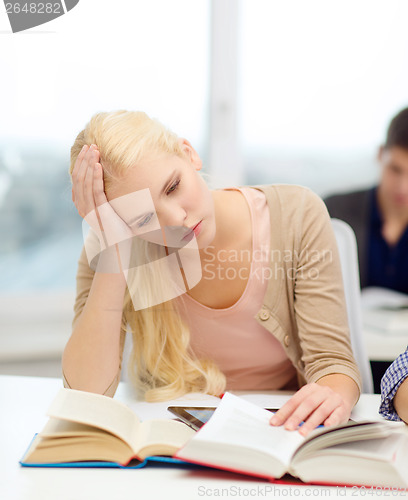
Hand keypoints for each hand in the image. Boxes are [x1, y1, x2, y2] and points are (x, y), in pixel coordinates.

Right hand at [71, 144, 132, 272]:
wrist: (118, 246)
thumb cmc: (117, 226)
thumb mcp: (108, 207)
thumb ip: (103, 195)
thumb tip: (108, 178)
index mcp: (81, 203)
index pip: (77, 178)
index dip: (81, 163)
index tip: (87, 149)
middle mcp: (81, 206)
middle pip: (79, 177)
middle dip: (84, 160)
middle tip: (91, 145)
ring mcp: (88, 209)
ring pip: (85, 182)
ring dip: (89, 164)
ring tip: (94, 151)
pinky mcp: (98, 212)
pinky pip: (95, 191)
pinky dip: (96, 177)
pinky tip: (99, 166)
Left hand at [269, 383, 351, 435]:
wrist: (341, 394)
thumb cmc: (321, 401)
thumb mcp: (309, 402)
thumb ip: (298, 410)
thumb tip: (284, 423)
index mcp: (310, 389)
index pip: (294, 400)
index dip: (284, 412)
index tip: (275, 422)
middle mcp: (321, 392)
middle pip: (307, 404)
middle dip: (296, 417)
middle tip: (288, 427)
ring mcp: (333, 399)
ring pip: (321, 410)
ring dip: (311, 423)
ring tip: (303, 433)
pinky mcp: (343, 408)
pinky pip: (337, 415)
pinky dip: (332, 421)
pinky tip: (326, 427)